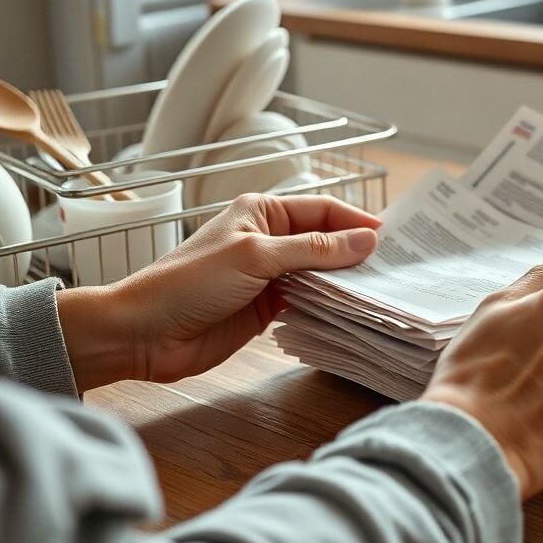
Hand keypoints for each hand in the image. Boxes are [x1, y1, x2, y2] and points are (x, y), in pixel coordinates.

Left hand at [57, 193, 379, 390]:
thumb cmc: (190, 282)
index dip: (356, 221)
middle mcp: (270, 239)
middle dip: (356, 251)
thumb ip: (314, 250)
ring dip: (346, 280)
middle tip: (396, 265)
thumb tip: (365, 241)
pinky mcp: (268, 307)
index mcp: (263, 212)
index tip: (390, 238)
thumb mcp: (257, 257)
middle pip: (326, 240)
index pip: (322, 209)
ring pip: (321, 272)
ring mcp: (270, 275)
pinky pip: (310, 299)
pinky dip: (330, 303)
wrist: (146, 333)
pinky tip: (353, 309)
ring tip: (383, 288)